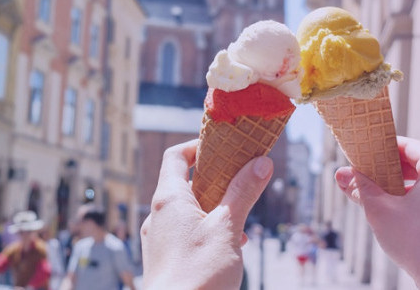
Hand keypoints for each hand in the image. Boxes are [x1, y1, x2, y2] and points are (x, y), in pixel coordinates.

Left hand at [141, 139, 272, 289]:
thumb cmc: (198, 273)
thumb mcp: (228, 227)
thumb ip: (243, 192)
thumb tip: (261, 161)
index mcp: (168, 199)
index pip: (175, 156)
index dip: (199, 146)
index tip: (224, 147)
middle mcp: (158, 215)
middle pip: (185, 182)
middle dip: (217, 180)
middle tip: (242, 180)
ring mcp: (159, 238)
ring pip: (188, 210)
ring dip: (215, 207)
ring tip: (241, 220)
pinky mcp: (165, 258)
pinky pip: (186, 232)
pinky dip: (207, 229)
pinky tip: (230, 245)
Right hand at [335, 137, 419, 289]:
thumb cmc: (416, 243)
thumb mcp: (380, 210)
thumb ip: (360, 188)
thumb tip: (341, 174)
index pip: (409, 146)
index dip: (385, 148)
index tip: (367, 153)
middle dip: (392, 171)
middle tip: (369, 175)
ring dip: (406, 187)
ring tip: (383, 196)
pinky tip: (402, 212)